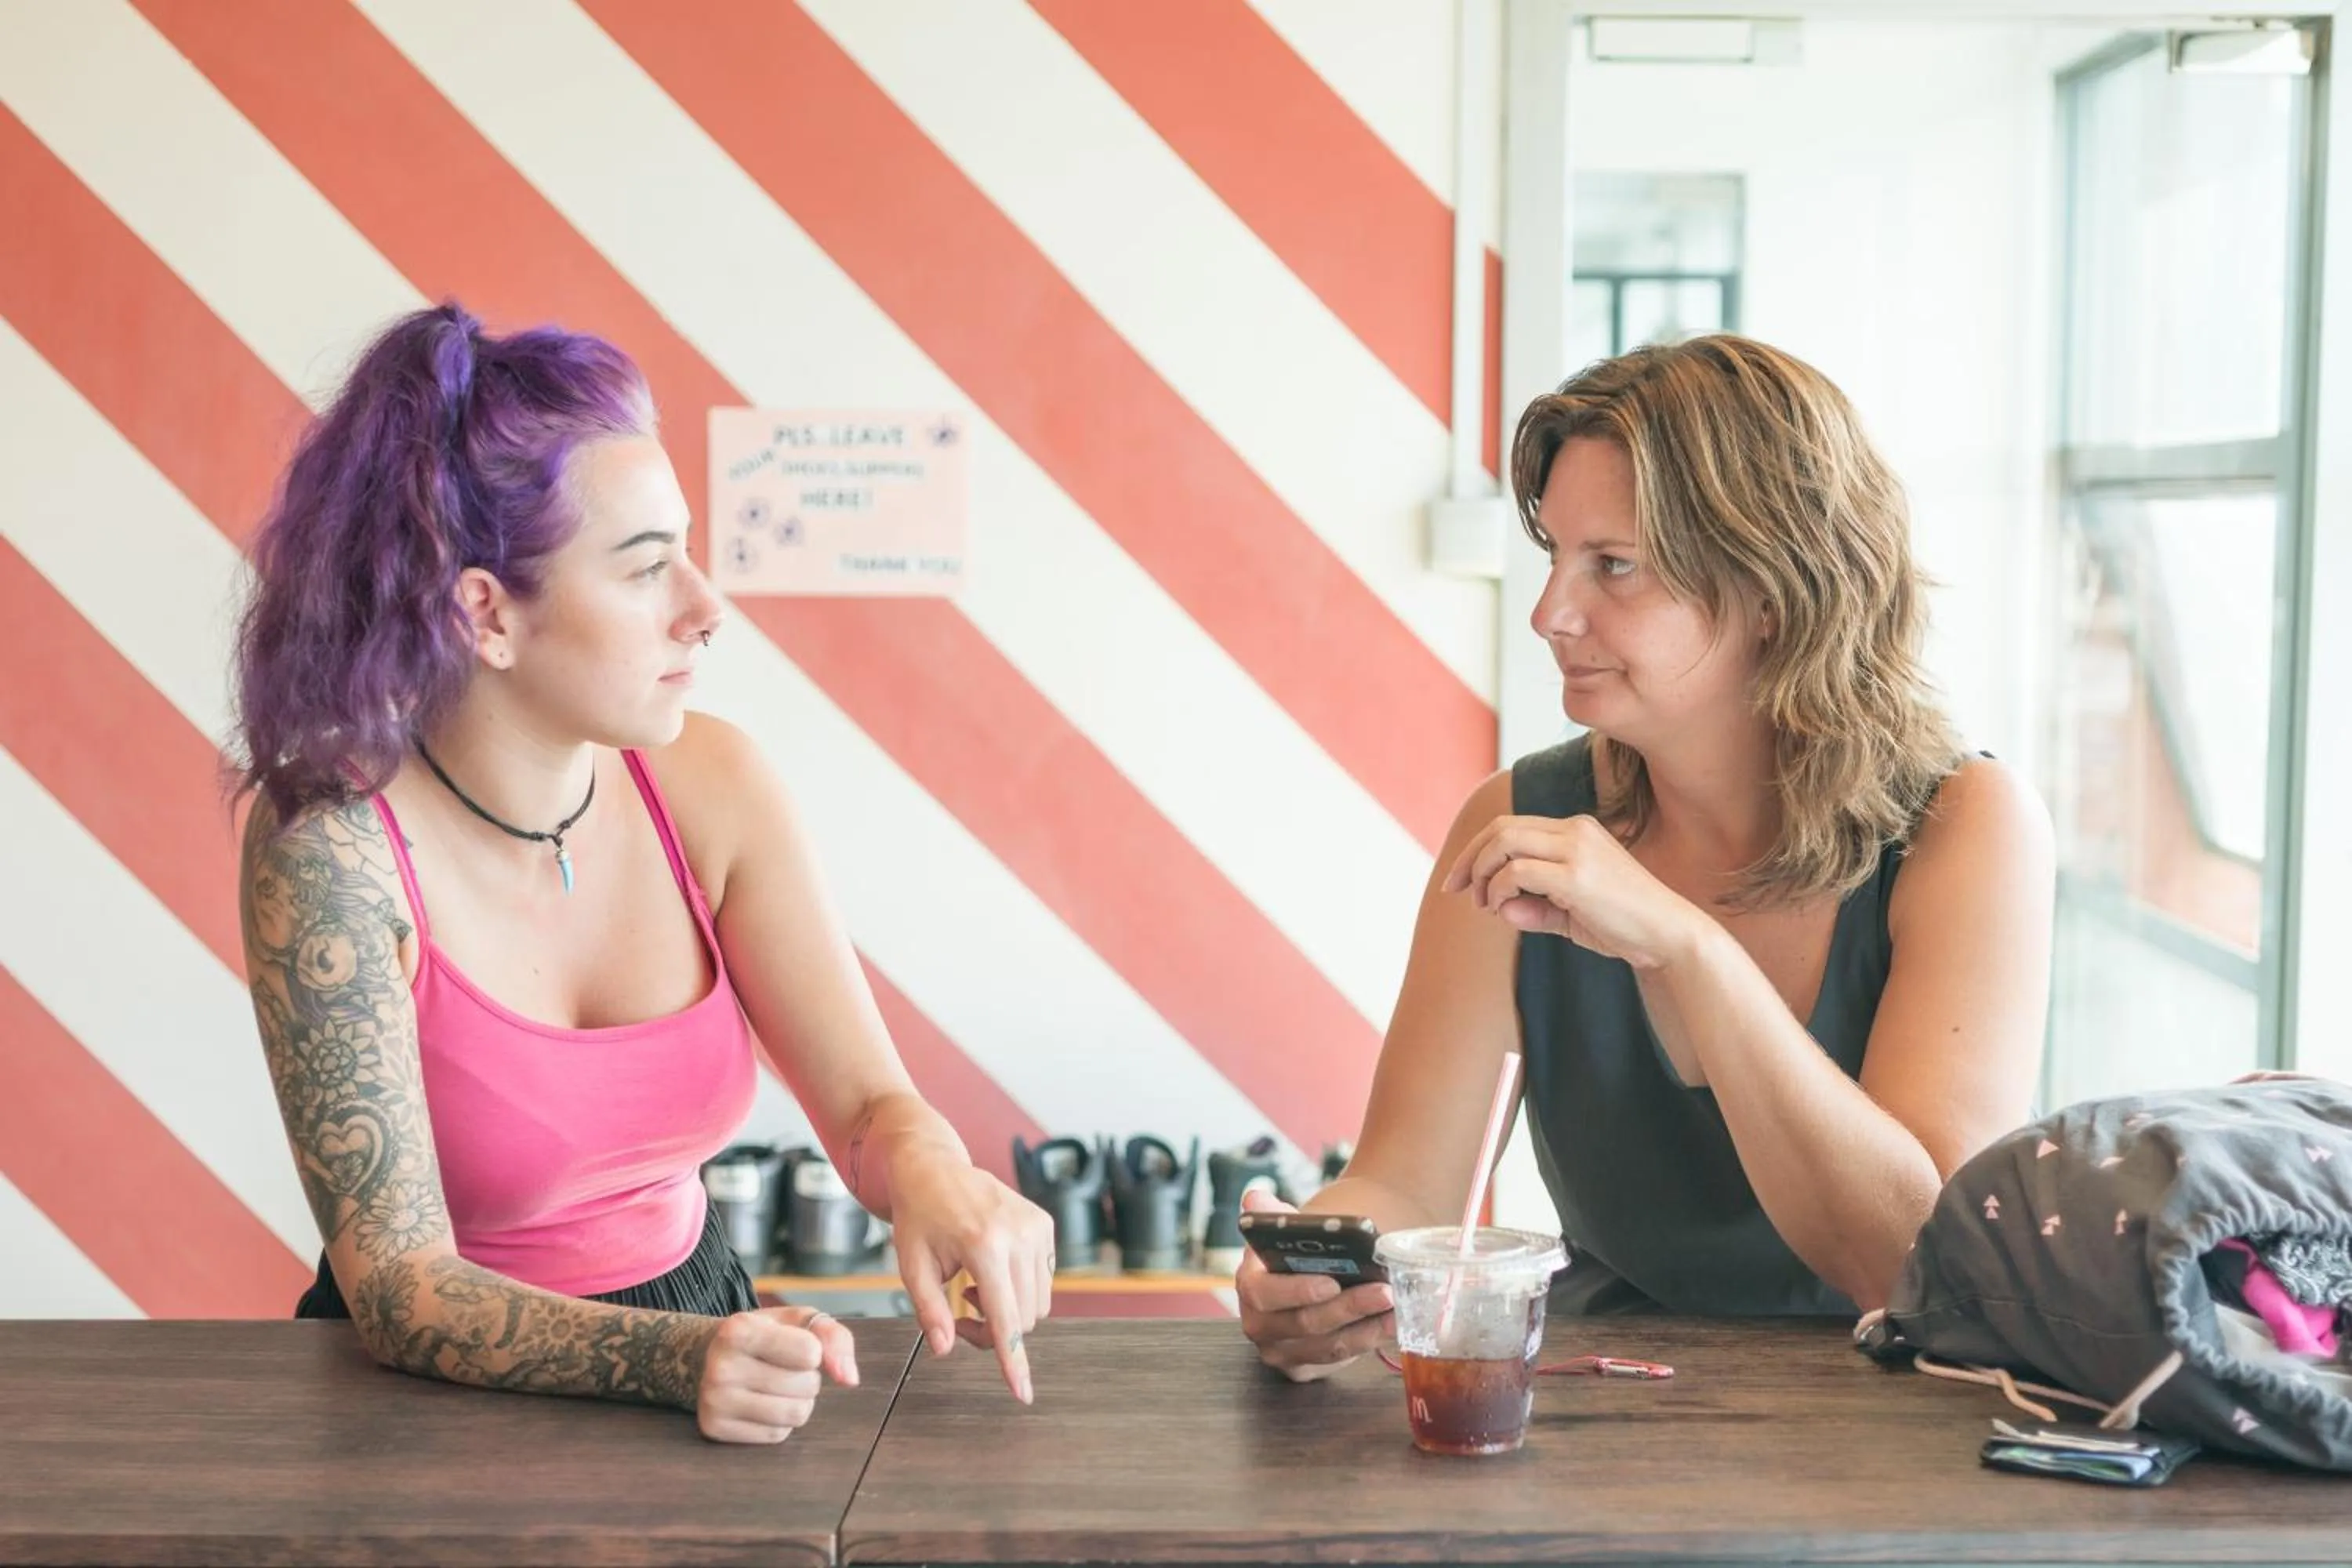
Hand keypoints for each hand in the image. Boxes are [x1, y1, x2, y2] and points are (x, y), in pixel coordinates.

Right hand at [696, 1304, 858, 1443]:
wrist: (712, 1356)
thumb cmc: (766, 1335)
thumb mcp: (800, 1321)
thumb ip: (835, 1339)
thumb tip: (850, 1380)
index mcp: (738, 1329)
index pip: (810, 1353)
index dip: (813, 1350)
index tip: (793, 1343)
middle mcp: (721, 1366)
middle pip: (806, 1386)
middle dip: (807, 1377)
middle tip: (782, 1366)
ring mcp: (714, 1401)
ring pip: (795, 1414)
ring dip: (799, 1401)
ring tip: (776, 1385)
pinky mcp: (714, 1428)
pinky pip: (776, 1435)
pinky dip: (780, 1422)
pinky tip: (760, 1403)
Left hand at [888, 1152, 1054, 1402]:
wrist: (934, 1167)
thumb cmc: (918, 1217)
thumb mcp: (912, 1267)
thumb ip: (930, 1311)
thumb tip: (944, 1349)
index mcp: (984, 1245)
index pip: (1005, 1317)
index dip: (1013, 1361)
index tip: (1023, 1393)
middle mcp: (1019, 1235)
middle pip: (1024, 1318)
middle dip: (994, 1330)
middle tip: (959, 1311)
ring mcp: (1037, 1227)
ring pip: (1038, 1304)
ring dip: (1008, 1310)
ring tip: (971, 1288)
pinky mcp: (1045, 1224)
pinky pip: (1044, 1280)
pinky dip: (1019, 1287)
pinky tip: (990, 1269)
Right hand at [1233, 1189, 1392, 1382]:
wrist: (1307, 1280)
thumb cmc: (1299, 1254)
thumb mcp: (1286, 1232)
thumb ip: (1273, 1216)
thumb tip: (1255, 1198)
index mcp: (1249, 1285)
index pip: (1267, 1294)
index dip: (1298, 1290)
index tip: (1332, 1282)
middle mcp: (1259, 1324)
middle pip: (1306, 1323)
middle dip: (1348, 1308)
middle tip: (1384, 1291)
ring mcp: (1281, 1351)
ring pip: (1329, 1345)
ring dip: (1368, 1328)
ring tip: (1397, 1307)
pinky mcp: (1304, 1368)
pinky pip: (1340, 1359)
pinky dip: (1370, 1340)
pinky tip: (1393, 1324)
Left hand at [1442, 813, 1702, 969]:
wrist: (1670, 936)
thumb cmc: (1626, 927)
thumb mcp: (1572, 915)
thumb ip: (1536, 909)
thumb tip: (1498, 909)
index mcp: (1578, 830)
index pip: (1514, 826)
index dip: (1480, 850)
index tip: (1463, 881)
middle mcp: (1576, 830)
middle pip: (1500, 827)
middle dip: (1469, 857)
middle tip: (1453, 888)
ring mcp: (1577, 849)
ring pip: (1503, 842)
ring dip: (1481, 873)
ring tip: (1482, 903)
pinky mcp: (1576, 876)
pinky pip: (1516, 872)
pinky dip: (1498, 890)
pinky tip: (1501, 910)